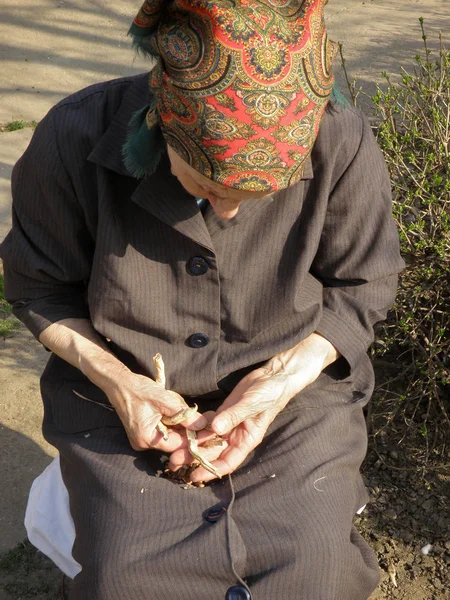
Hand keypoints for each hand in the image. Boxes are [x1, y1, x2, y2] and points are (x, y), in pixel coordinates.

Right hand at [104, 372, 207, 452]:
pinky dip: (170, 420)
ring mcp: (142, 439)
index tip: (206, 427)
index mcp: (146, 439)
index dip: (192, 436)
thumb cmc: (139, 390)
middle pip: (174, 441)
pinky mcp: (143, 433)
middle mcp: (143, 444)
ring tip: (175, 404)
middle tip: (194, 412)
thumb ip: (184, 415)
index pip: (176, 445)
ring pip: (170, 434)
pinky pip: (163, 430)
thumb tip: (203, 425)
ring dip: (178, 422)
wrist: (120, 384)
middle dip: (185, 427)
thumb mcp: (165, 400)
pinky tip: (169, 407)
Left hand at [169, 333, 339, 481]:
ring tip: (173, 446)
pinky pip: (208, 422)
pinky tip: (183, 427)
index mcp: (246, 440)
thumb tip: (215, 428)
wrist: (273, 376)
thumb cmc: (269, 393)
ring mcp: (229, 423)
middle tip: (174, 460)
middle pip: (213, 452)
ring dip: (192, 441)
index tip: (193, 474)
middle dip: (195, 457)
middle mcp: (236, 436)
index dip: (210, 470)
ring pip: (208, 437)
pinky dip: (196, 425)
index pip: (227, 462)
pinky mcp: (224, 411)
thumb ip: (234, 415)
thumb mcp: (252, 404)